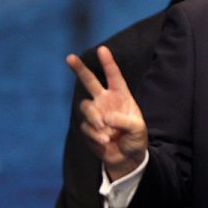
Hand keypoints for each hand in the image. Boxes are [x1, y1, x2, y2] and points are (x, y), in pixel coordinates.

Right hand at [67, 46, 146, 179]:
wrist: (126, 158)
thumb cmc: (136, 139)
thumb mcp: (138, 129)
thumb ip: (124, 121)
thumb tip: (105, 117)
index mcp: (121, 96)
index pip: (114, 76)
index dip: (108, 62)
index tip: (102, 49)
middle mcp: (106, 101)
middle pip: (89, 81)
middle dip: (79, 69)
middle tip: (69, 57)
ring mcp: (95, 113)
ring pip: (85, 107)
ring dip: (94, 118)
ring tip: (106, 132)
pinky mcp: (88, 127)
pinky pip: (86, 126)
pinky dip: (95, 134)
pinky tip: (105, 141)